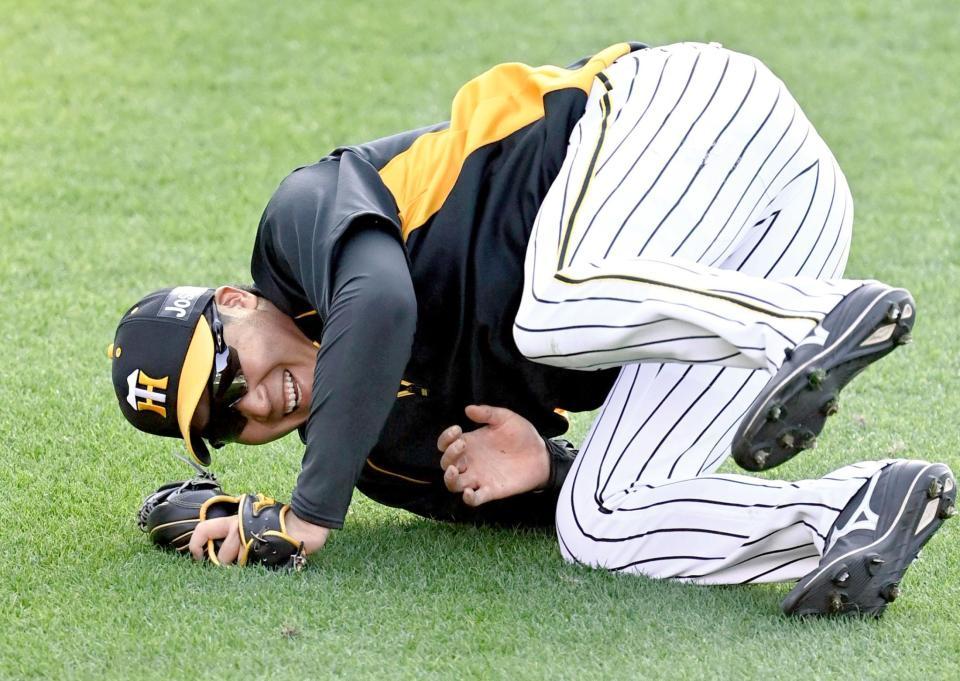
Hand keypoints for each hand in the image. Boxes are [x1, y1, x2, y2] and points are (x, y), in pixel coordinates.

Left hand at [188, 510, 329, 564]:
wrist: (303, 525)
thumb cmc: (281, 523)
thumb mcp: (253, 520)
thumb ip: (238, 530)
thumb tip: (223, 545)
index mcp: (234, 520)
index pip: (204, 530)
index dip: (195, 545)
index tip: (197, 557)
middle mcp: (237, 529)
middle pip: (220, 556)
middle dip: (227, 565)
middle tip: (238, 564)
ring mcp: (248, 543)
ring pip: (234, 564)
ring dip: (244, 566)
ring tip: (259, 557)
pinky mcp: (259, 555)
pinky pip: (249, 569)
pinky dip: (255, 569)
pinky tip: (266, 560)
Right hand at [438, 404, 548, 506]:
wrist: (542, 454)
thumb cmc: (522, 435)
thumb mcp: (505, 418)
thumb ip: (488, 413)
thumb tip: (468, 409)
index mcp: (471, 443)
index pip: (446, 443)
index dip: (445, 438)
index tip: (457, 429)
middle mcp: (471, 461)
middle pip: (446, 463)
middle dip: (448, 454)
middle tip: (462, 445)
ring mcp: (479, 477)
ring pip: (453, 484)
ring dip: (449, 478)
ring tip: (454, 470)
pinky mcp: (491, 490)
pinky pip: (474, 500)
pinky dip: (468, 499)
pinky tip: (470, 491)